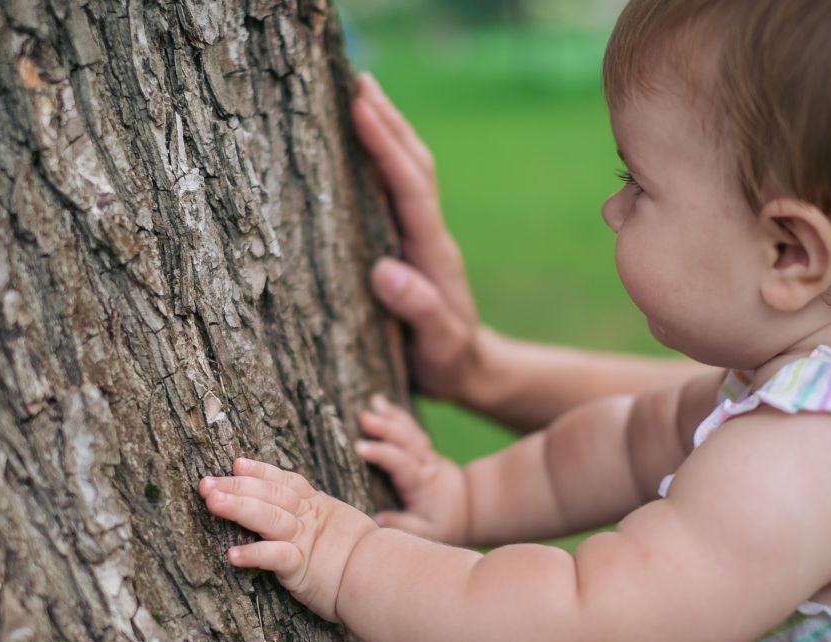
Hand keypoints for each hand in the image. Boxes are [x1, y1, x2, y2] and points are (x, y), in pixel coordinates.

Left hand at [199, 458, 377, 621]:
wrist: (383, 578)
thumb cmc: (361, 557)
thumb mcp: (338, 525)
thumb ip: (314, 514)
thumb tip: (291, 506)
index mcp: (316, 506)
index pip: (284, 482)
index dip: (260, 471)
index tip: (236, 463)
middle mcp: (307, 518)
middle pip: (269, 495)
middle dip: (236, 486)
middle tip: (205, 481)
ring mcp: (304, 541)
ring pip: (268, 517)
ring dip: (238, 507)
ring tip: (211, 502)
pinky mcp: (302, 568)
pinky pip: (276, 557)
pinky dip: (254, 553)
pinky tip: (232, 553)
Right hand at [352, 73, 482, 401]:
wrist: (469, 371)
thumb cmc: (448, 362)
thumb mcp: (437, 346)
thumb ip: (419, 310)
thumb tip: (384, 271)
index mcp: (432, 253)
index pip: (408, 188)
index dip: (385, 147)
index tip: (361, 109)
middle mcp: (429, 236)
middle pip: (413, 165)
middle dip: (389, 122)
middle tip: (360, 81)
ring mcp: (422, 238)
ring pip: (408, 173)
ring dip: (389, 132)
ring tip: (363, 96)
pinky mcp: (411, 246)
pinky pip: (397, 193)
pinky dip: (383, 160)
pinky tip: (365, 148)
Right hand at [356, 395, 469, 544]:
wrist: (470, 507)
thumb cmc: (443, 522)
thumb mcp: (426, 533)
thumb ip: (401, 525)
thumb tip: (375, 519)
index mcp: (422, 484)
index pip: (402, 465)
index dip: (382, 454)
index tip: (359, 447)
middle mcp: (426, 465)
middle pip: (407, 441)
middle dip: (385, 428)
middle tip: (363, 417)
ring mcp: (427, 454)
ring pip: (410, 432)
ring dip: (391, 417)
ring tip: (372, 403)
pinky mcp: (425, 449)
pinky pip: (411, 430)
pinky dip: (398, 416)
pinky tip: (382, 405)